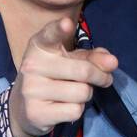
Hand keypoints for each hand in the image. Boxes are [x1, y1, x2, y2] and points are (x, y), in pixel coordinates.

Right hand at [9, 16, 118, 136]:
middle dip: (100, 77)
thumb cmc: (54, 77)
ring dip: (86, 95)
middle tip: (103, 79)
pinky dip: (77, 110)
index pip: (50, 35)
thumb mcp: (71, 61)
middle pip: (83, 71)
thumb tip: (112, 62)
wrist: (24, 107)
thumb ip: (92, 57)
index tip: (67, 23)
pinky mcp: (36, 112)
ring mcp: (32, 90)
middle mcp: (32, 65)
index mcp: (40, 46)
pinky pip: (75, 110)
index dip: (60, 29)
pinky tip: (64, 107)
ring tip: (74, 94)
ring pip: (82, 93)